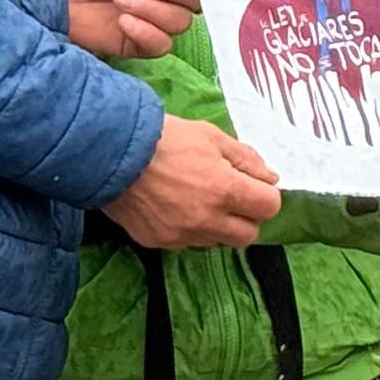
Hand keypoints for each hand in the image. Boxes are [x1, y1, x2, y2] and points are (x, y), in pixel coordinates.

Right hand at [101, 114, 282, 248]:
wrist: (109, 153)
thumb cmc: (164, 138)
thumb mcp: (210, 136)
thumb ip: (245, 159)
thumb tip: (270, 178)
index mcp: (224, 190)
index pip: (268, 207)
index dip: (264, 195)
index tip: (252, 186)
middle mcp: (206, 220)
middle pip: (248, 235)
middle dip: (245, 217)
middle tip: (230, 197)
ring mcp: (180, 235)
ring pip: (216, 242)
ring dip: (217, 225)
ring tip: (198, 200)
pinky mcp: (157, 242)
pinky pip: (186, 243)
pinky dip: (189, 229)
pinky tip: (174, 207)